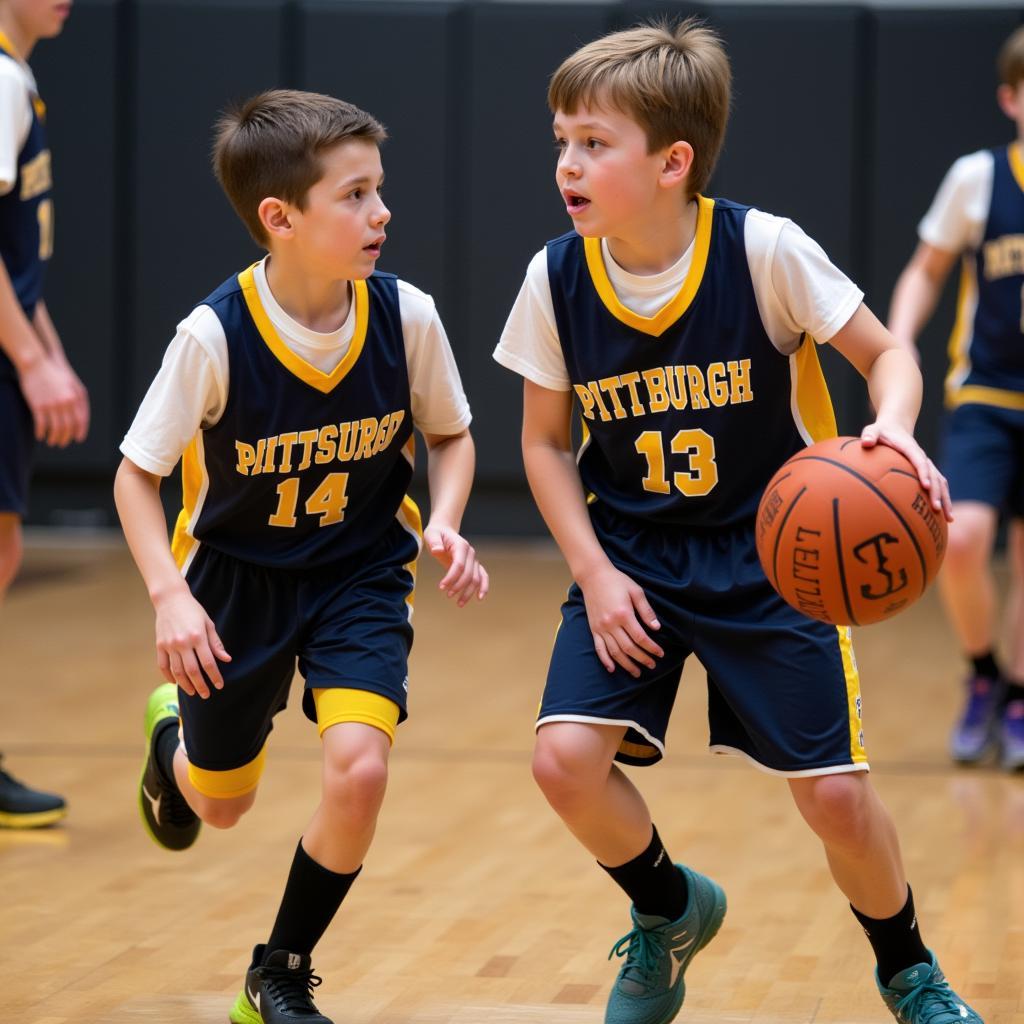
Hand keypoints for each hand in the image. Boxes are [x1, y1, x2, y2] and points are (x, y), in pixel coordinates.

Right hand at [17, 356, 89, 446]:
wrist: (38, 363)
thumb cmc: (56, 374)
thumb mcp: (73, 384)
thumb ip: (79, 399)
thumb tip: (81, 417)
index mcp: (77, 398)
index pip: (81, 420)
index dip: (80, 431)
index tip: (78, 439)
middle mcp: (66, 402)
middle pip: (69, 427)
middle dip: (66, 438)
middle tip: (62, 444)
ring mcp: (52, 404)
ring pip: (56, 428)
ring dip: (54, 438)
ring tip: (51, 442)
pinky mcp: (38, 405)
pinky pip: (41, 424)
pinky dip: (41, 432)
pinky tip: (40, 436)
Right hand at [153, 588, 231, 697]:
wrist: (170, 599)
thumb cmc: (193, 611)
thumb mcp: (208, 624)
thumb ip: (216, 643)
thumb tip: (226, 659)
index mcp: (198, 637)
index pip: (208, 663)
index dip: (214, 676)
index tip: (219, 685)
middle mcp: (182, 643)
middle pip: (192, 671)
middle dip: (200, 685)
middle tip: (206, 694)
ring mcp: (169, 645)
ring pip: (177, 672)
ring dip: (185, 685)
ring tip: (192, 692)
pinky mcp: (159, 646)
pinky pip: (163, 666)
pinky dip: (169, 676)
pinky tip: (175, 683)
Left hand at [424, 522, 488, 605]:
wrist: (445, 531)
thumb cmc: (437, 534)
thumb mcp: (432, 535)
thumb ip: (434, 542)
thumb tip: (437, 550)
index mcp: (461, 546)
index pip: (459, 565)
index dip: (451, 578)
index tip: (441, 587)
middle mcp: (471, 553)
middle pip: (468, 574)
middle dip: (458, 587)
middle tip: (447, 595)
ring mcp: (474, 560)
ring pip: (476, 579)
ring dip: (468, 592)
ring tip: (459, 603)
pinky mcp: (474, 565)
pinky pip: (483, 577)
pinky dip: (483, 587)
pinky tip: (479, 598)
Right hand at [578, 561, 662, 676]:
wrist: (593, 576)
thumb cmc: (617, 581)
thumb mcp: (636, 591)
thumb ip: (646, 610)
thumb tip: (656, 628)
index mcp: (623, 614)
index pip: (640, 637)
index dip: (651, 648)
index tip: (660, 654)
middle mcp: (611, 624)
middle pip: (628, 648)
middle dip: (642, 659)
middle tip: (652, 665)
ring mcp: (600, 628)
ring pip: (614, 652)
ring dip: (626, 664)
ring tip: (637, 672)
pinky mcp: (593, 629)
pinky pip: (599, 648)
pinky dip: (605, 660)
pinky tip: (612, 669)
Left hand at [860, 419, 952, 521]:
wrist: (894, 428)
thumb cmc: (881, 432)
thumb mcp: (872, 431)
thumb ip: (870, 435)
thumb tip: (867, 443)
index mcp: (910, 449)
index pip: (919, 461)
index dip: (924, 473)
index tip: (926, 486)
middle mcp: (922, 457)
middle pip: (934, 475)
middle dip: (936, 492)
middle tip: (935, 508)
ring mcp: (926, 465)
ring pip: (941, 482)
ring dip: (945, 499)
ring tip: (948, 518)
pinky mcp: (926, 471)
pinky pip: (938, 485)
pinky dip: (943, 498)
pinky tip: (945, 516)